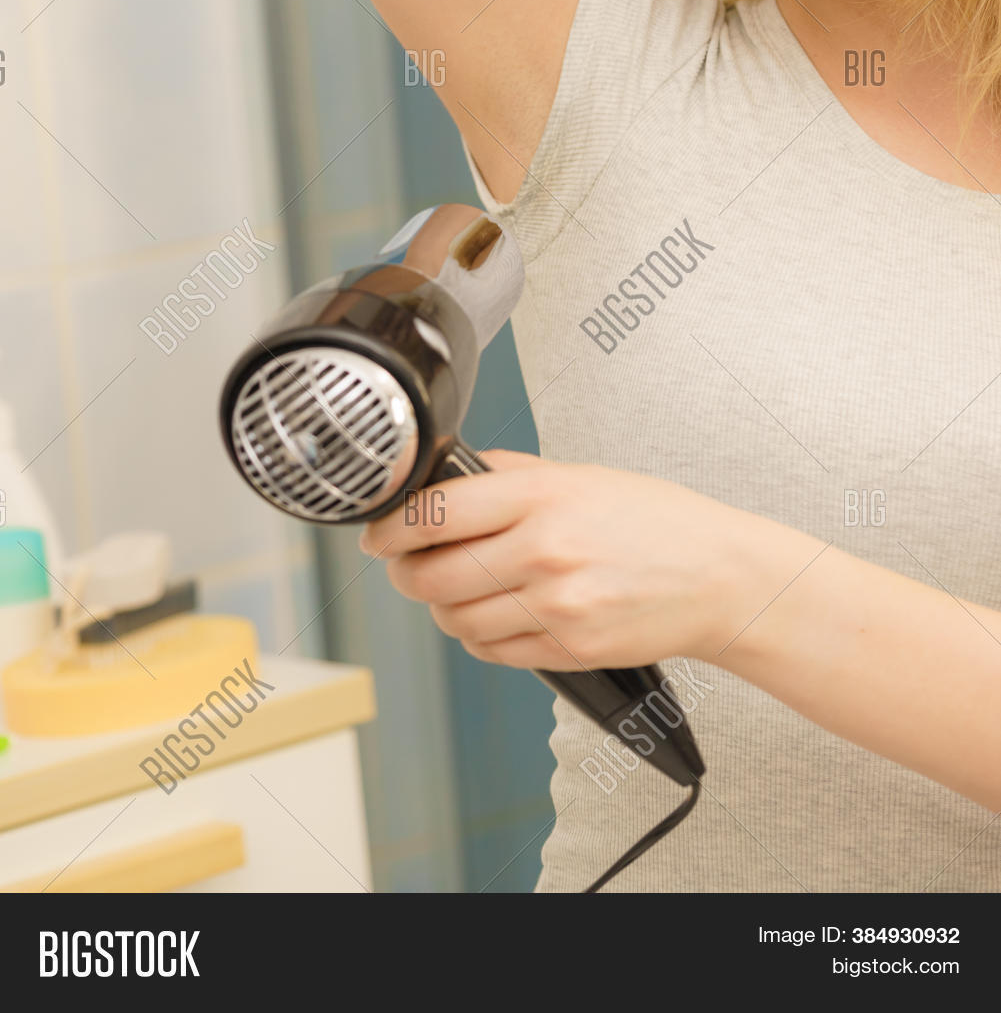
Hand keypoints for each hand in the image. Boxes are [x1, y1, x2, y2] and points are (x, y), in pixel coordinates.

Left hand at [358, 450, 759, 671]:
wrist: (719, 575)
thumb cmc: (654, 519)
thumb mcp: (580, 474)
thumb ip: (510, 475)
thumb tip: (448, 476)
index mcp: (542, 494)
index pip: (435, 512)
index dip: (391, 528)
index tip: (379, 533)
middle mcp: (544, 550)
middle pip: (432, 575)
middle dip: (406, 573)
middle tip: (407, 565)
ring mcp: (556, 605)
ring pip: (455, 618)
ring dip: (442, 607)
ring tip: (457, 589)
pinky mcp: (568, 648)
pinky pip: (492, 650)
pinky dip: (479, 635)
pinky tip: (496, 614)